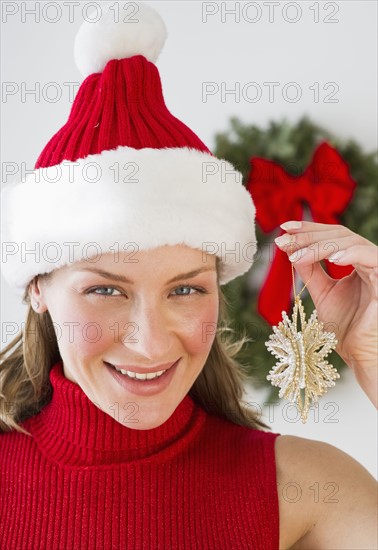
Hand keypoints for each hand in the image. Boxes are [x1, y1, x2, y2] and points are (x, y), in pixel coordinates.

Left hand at [275, 220, 377, 406]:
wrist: (360, 355)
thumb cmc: (345, 328)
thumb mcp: (322, 293)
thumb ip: (310, 271)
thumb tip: (291, 249)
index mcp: (356, 262)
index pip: (333, 235)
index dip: (309, 229)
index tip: (284, 229)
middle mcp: (368, 261)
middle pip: (340, 234)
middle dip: (309, 235)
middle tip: (284, 240)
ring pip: (351, 242)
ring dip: (320, 245)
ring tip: (296, 255)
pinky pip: (370, 258)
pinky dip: (350, 254)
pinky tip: (331, 258)